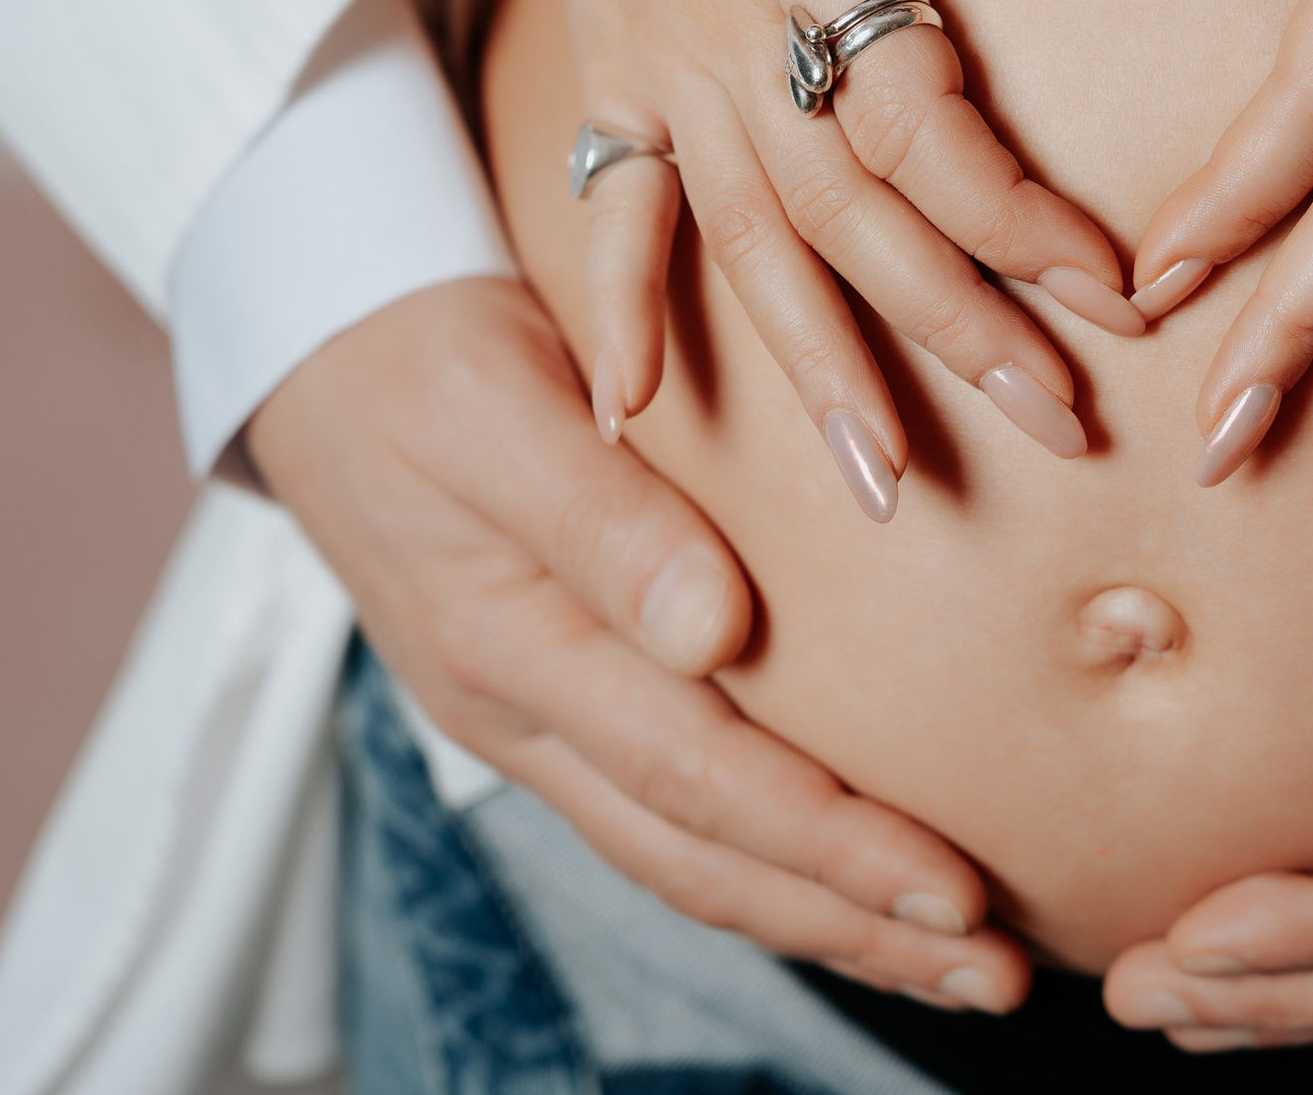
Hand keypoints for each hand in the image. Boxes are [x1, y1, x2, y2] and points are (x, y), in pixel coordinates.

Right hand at [248, 277, 1030, 1011]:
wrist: (314, 339)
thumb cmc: (414, 356)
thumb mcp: (496, 411)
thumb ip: (604, 520)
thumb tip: (717, 635)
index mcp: (511, 647)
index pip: (695, 777)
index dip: (826, 844)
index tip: (953, 887)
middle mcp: (521, 714)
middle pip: (703, 856)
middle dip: (855, 924)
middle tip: (998, 973)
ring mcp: (531, 720)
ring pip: (690, 856)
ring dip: (826, 914)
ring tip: (958, 957)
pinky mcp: (552, 700)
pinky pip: (669, 813)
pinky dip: (769, 864)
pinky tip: (849, 886)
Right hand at [250, 0, 1147, 520]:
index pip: (924, 118)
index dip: (1014, 216)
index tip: (1110, 292)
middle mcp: (733, 36)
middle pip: (854, 219)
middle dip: (958, 332)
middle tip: (1058, 428)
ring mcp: (664, 75)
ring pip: (753, 248)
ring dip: (822, 369)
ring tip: (890, 487)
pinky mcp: (616, 84)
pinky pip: (616, 214)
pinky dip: (622, 310)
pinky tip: (633, 415)